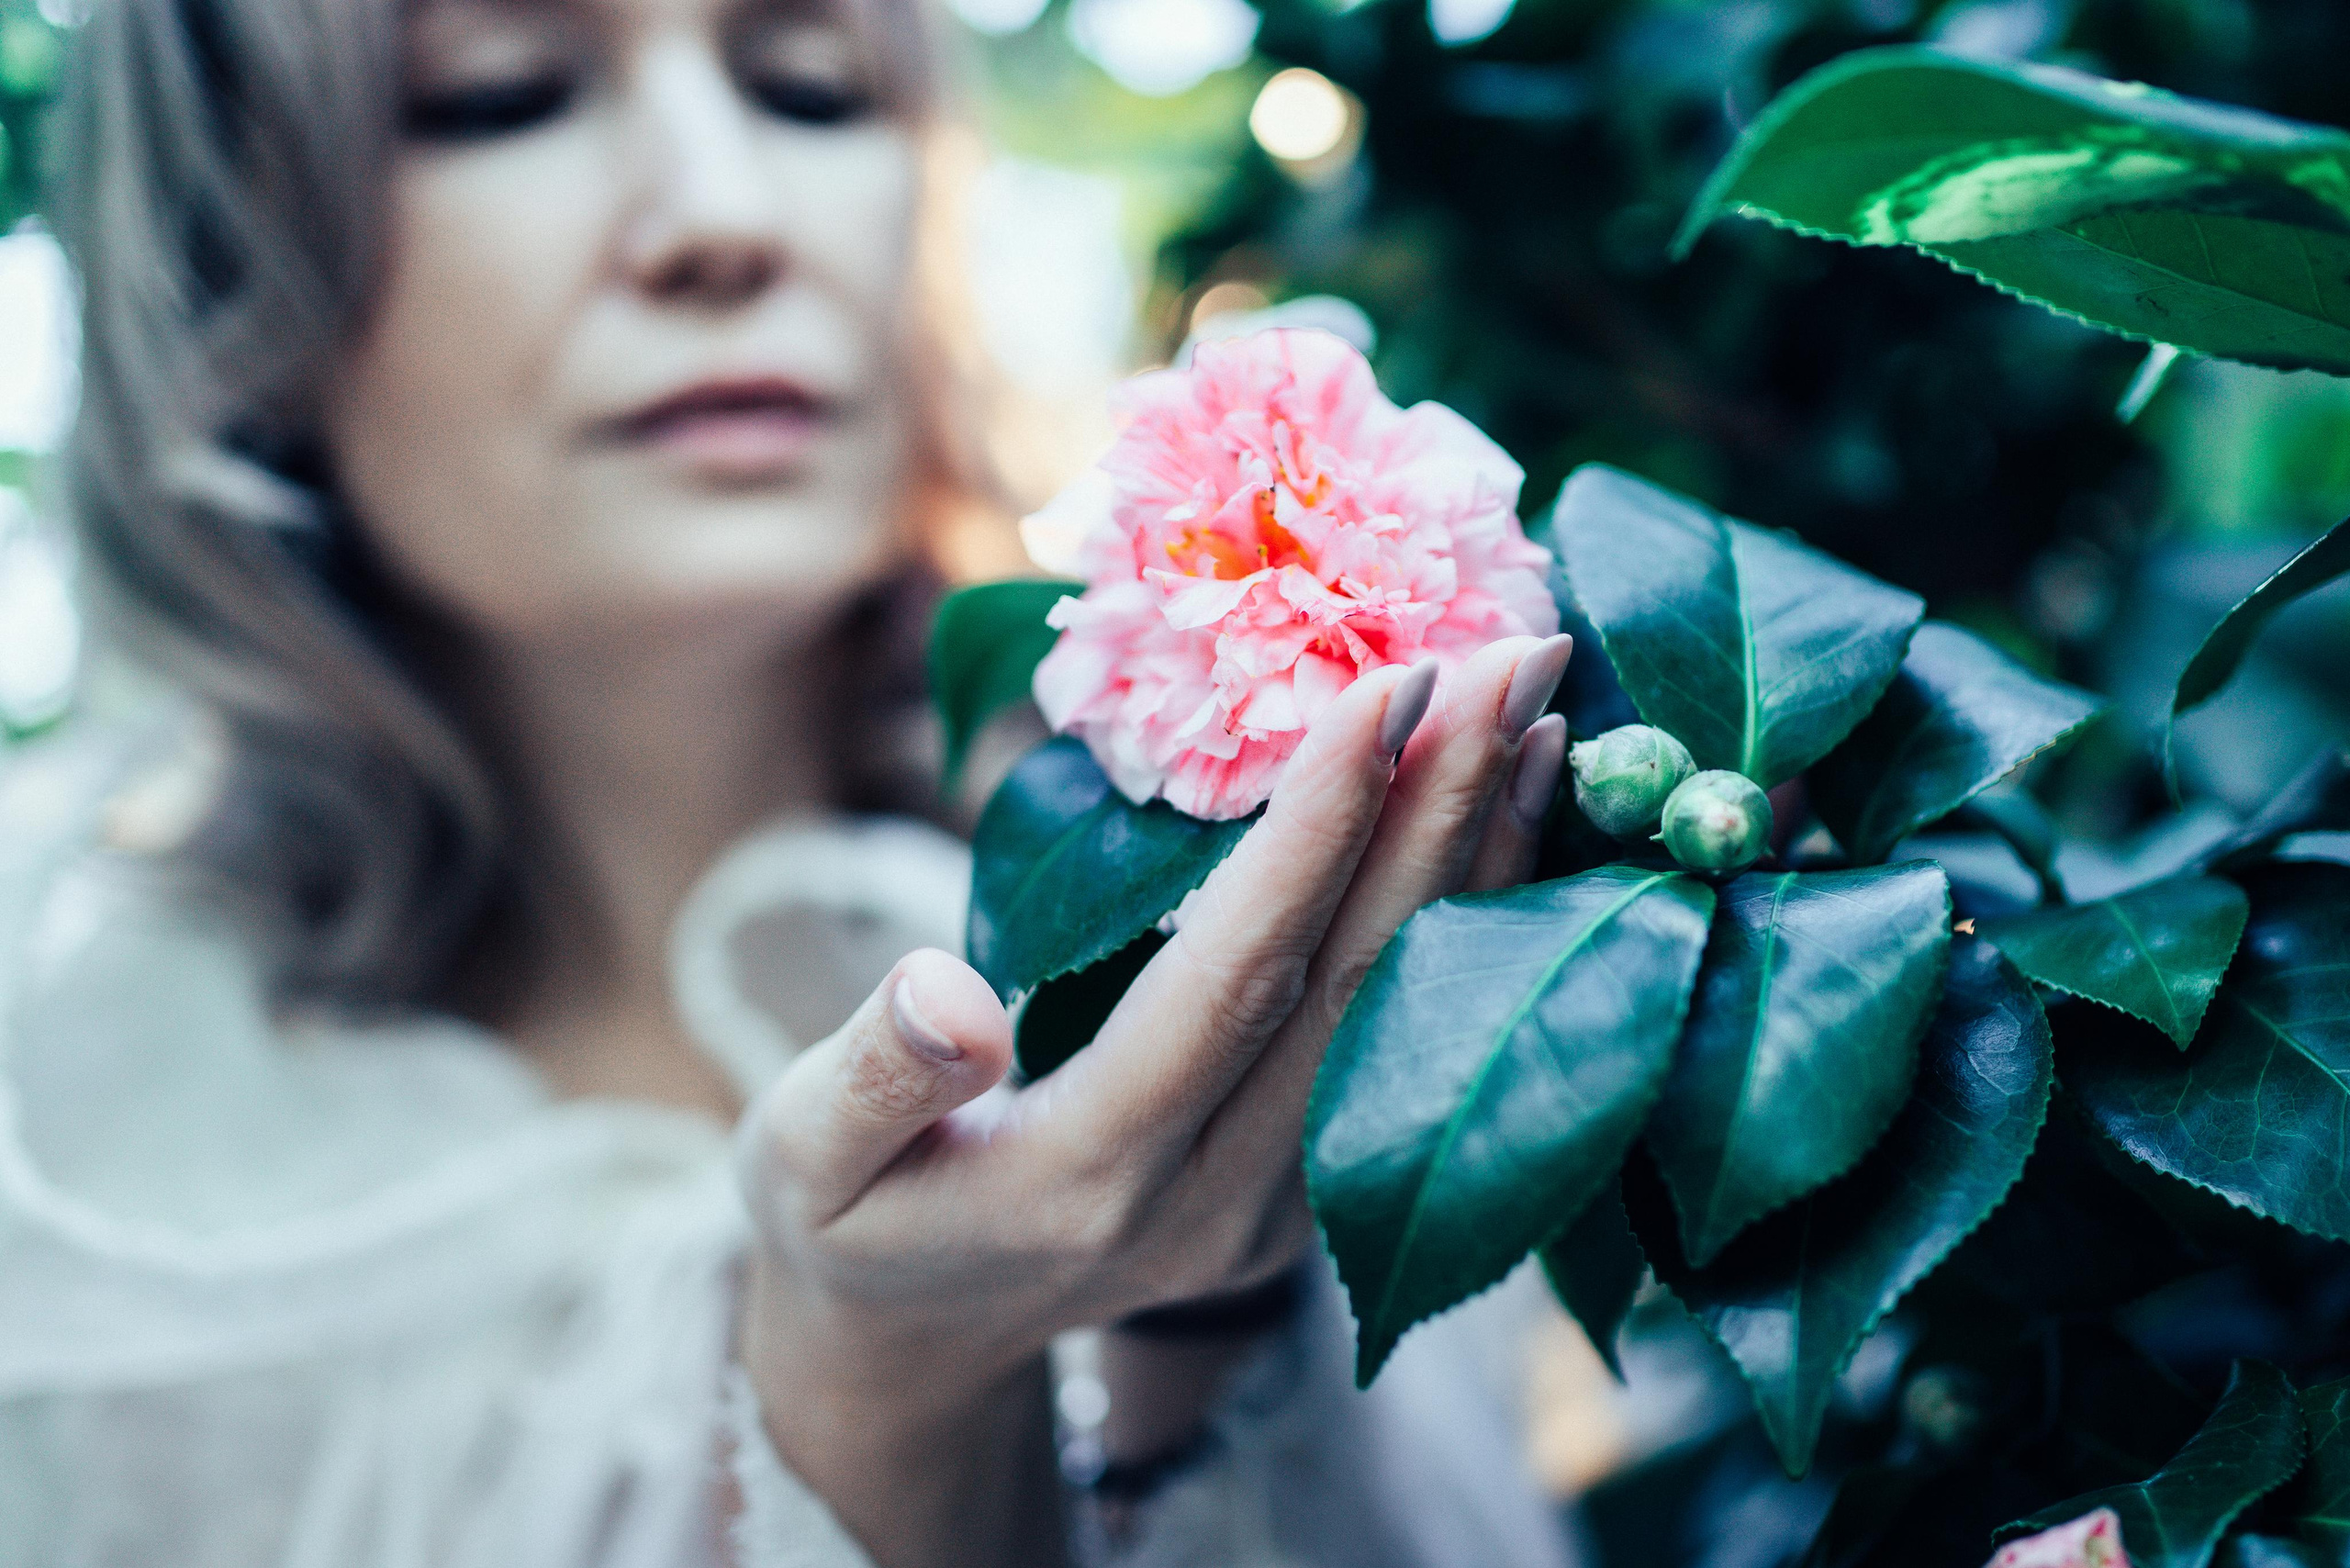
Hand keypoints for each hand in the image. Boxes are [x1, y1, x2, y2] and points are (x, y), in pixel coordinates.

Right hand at [734, 634, 1571, 1567]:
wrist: (924, 1344)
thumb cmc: (849, 1221)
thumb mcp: (801, 1156)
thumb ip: (870, 1078)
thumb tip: (942, 990)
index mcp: (1089, 1177)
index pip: (1230, 985)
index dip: (1314, 836)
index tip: (1387, 685)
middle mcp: (1217, 1202)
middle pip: (1358, 988)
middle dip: (1444, 807)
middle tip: (1521, 647)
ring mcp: (1281, 1207)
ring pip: (1409, 1013)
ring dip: (1483, 852)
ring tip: (1546, 700)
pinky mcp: (1309, 1189)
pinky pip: (1408, 1034)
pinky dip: (1464, 914)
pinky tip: (1505, 807)